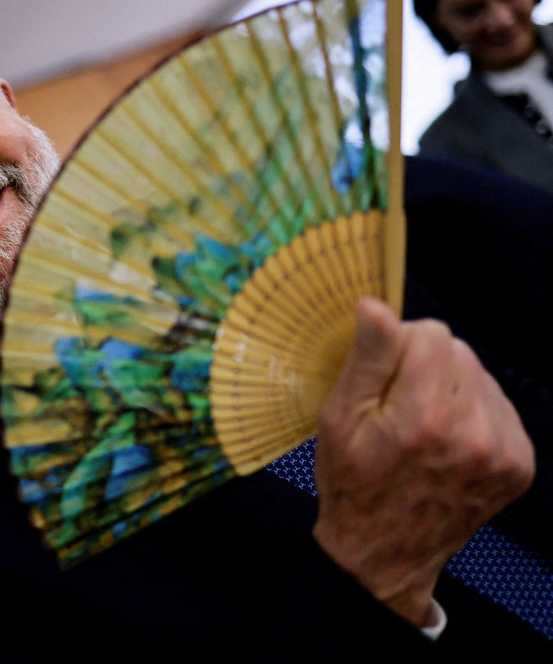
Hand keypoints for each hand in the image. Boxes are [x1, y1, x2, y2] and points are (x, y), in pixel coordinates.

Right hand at [312, 298, 533, 626]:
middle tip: (396, 406)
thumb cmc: (353, 482)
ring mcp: (503, 450)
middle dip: (425, 367)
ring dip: (452, 389)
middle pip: (457, 351)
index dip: (398, 345)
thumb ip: (366, 359)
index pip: (431, 332)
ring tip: (422, 425)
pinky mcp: (520, 462)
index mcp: (424, 417)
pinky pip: (499, 405)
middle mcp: (474, 432)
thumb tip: (375, 306)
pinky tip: (447, 439)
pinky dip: (473, 414)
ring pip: (480, 375)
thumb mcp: (338, 419)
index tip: (381, 376)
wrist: (384, 551)